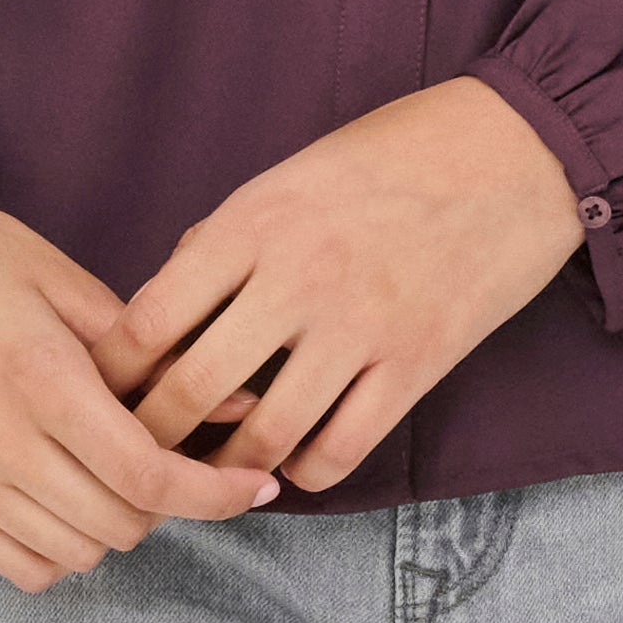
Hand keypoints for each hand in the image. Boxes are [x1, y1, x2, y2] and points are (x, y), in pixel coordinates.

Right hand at [0, 194, 283, 590]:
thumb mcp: (67, 283)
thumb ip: (153, 352)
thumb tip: (243, 406)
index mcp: (37, 377)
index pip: (146, 474)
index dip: (215, 492)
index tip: (256, 485)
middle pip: (121, 522)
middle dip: (172, 501)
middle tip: (182, 459)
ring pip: (79, 552)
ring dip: (119, 523)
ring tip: (122, 472)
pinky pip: (24, 568)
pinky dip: (65, 548)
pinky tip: (72, 498)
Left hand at [89, 78, 589, 495]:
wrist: (518, 150)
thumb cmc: (395, 152)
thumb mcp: (291, 172)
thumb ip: (227, 238)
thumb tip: (168, 305)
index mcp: (253, 221)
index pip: (147, 321)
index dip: (113, 373)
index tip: (103, 396)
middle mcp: (296, 277)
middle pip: (189, 391)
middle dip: (152, 438)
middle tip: (143, 455)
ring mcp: (358, 326)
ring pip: (261, 436)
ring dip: (228, 467)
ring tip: (216, 472)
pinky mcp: (415, 363)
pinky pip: (340, 450)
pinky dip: (306, 471)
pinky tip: (296, 461)